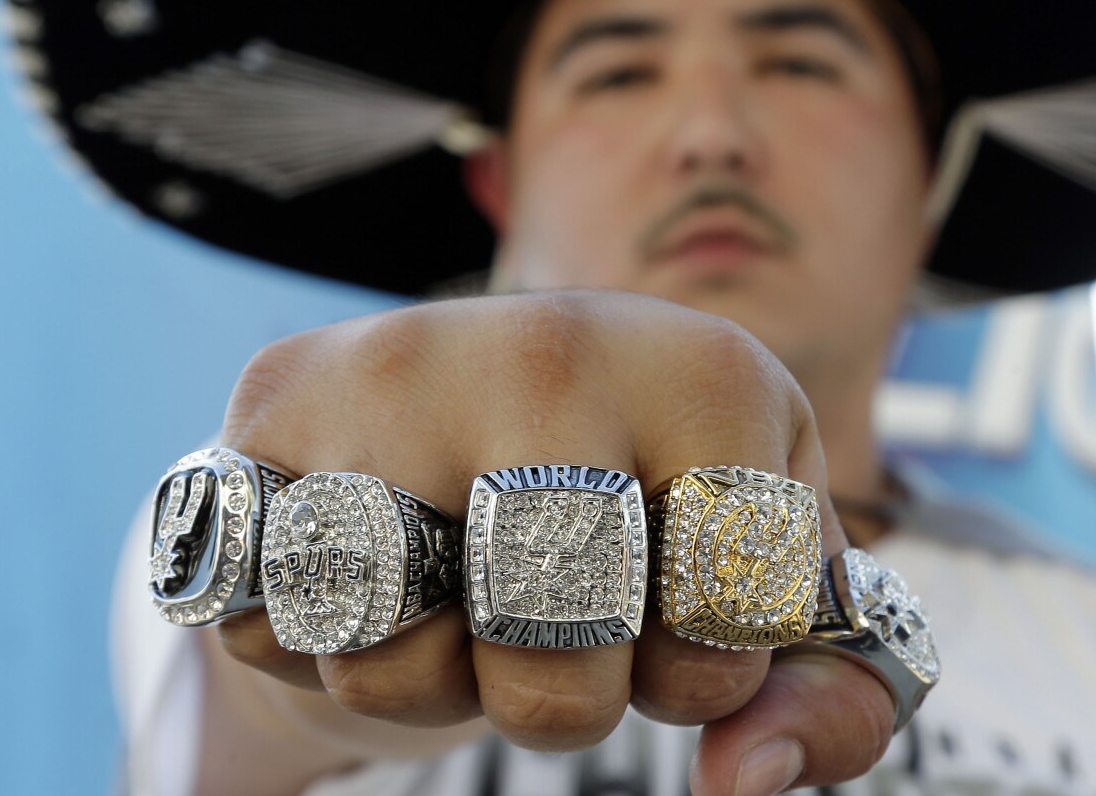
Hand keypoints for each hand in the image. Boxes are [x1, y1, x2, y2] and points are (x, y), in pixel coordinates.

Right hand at [215, 290, 892, 793]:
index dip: (705, 668)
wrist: (491, 387)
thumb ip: (824, 697)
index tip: (679, 608)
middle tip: (562, 622)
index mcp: (709, 371)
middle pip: (557, 636)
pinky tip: (372, 573)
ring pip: (394, 651)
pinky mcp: (274, 400)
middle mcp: (552, 343)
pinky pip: (271, 620)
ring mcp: (397, 365)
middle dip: (567, 693)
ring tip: (462, 594)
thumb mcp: (763, 580)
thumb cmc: (646, 502)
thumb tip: (742, 780)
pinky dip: (321, 648)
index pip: (730, 618)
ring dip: (432, 677)